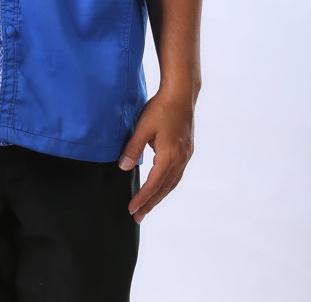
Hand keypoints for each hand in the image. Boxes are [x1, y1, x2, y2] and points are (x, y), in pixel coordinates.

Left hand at [118, 91, 194, 223]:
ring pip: (172, 182)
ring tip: (148, 206)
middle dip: (150, 203)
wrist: (181, 93)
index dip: (142, 198)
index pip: (154, 184)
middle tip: (138, 217)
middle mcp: (180, 159)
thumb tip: (124, 167)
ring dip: (160, 196)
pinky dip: (167, 185)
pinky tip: (161, 186)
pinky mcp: (187, 150)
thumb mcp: (143, 127)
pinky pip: (177, 174)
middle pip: (164, 188)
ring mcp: (186, 155)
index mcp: (169, 155)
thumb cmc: (161, 107)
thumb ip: (133, 148)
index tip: (131, 210)